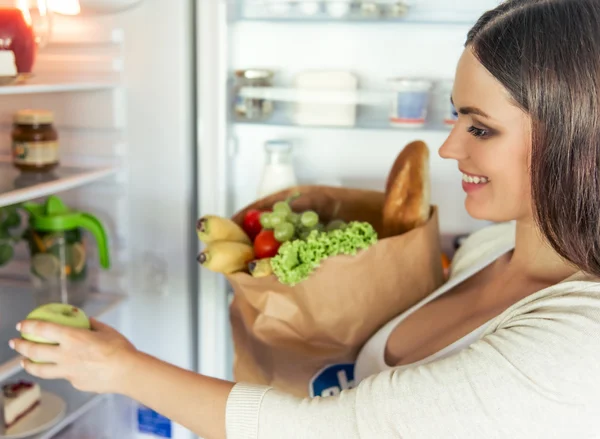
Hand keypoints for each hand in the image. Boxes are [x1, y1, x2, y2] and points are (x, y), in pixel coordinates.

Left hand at [9, 318, 137, 393]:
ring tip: (24, 361)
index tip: (22, 324)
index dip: (29, 325)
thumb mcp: (106, 330)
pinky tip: (64, 369)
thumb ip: (92, 325)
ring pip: (41, 369)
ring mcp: (68, 372)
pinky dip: (60, 370)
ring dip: (28, 364)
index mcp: (73, 338)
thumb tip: (84, 320)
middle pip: (35, 351)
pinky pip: (64, 376)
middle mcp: (65, 355)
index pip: (43, 329)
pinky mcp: (74, 383)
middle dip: (21, 345)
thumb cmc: (120, 349)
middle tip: (15, 342)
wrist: (127, 372)